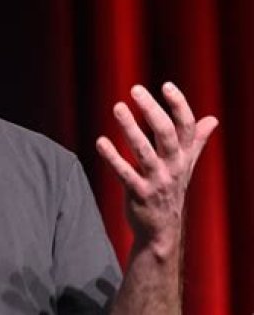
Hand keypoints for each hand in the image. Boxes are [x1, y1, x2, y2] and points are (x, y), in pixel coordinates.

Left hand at [95, 82, 217, 253]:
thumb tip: (212, 120)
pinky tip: (100, 141)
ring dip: (130, 128)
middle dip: (151, 110)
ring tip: (117, 107)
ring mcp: (157, 181)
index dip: (178, 105)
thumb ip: (196, 140)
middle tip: (135, 89)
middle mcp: (173, 166)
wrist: (161, 229)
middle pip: (165, 134)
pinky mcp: (139, 194)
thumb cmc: (171, 189)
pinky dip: (113, 158)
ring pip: (144, 151)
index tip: (166, 85)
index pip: (185, 126)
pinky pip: (125, 173)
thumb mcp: (186, 164)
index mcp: (183, 155)